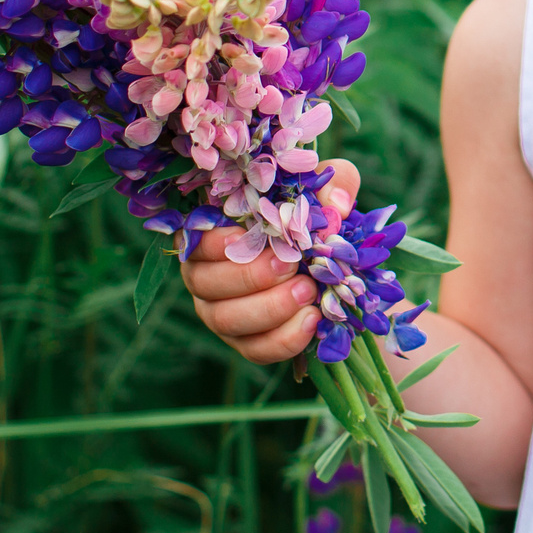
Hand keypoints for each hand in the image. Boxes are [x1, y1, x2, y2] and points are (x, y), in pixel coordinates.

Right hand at [181, 162, 360, 363]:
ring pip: (226, 319)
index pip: (194, 241)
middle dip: (249, 275)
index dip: (215, 242)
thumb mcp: (328, 195)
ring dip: (268, 307)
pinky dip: (284, 338)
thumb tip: (335, 203)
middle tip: (290, 265)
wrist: (338, 274)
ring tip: (307, 291)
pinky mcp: (247, 343)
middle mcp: (206, 277)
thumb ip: (334, 183)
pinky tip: (312, 320)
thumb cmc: (316, 224)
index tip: (248, 235)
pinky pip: (255, 349)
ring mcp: (222, 313)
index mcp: (213, 236)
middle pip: (206, 283)